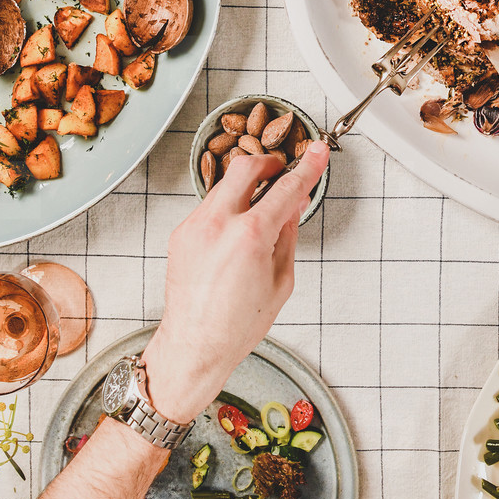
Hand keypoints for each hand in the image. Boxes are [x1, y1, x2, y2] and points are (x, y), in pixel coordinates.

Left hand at [141, 143, 330, 421]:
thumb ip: (287, 234)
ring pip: (224, 185)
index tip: (317, 152)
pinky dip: (228, 208)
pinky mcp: (181, 234)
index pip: (286, 188)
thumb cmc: (237, 324)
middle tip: (282, 171)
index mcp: (249, 237)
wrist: (194, 346)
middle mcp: (217, 225)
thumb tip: (293, 205)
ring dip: (247, 189)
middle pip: (245, 167)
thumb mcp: (281, 279)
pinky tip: (237, 231)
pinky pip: (210, 207)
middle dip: (269, 163)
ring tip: (260, 211)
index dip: (307, 167)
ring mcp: (194, 227)